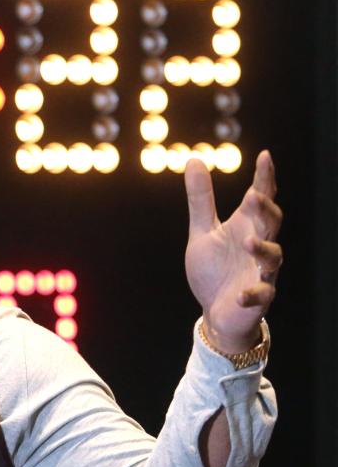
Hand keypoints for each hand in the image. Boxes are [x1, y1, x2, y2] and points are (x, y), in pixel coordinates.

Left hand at [184, 150, 281, 352]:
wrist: (216, 310)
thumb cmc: (214, 269)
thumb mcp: (202, 231)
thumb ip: (201, 199)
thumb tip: (194, 159)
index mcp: (246, 226)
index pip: (260, 197)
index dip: (264, 178)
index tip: (265, 156)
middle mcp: (258, 245)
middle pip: (271, 223)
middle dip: (265, 211)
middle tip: (254, 197)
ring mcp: (261, 272)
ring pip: (272, 257)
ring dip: (262, 249)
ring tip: (248, 242)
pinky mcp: (257, 298)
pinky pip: (261, 295)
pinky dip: (252, 293)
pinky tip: (240, 294)